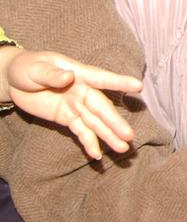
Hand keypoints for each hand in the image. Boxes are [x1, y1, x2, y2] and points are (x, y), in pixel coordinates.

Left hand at [3, 49, 141, 159]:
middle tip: (129, 135)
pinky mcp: (67, 118)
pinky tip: (97, 154)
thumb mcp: (36, 68)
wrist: (14, 80)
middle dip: (115, 122)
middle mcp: (82, 91)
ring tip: (123, 148)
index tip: (138, 86)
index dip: (119, 82)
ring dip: (109, 135)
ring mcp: (76, 106)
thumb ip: (52, 74)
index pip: (101, 78)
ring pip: (95, 123)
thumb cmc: (27, 67)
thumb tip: (69, 77)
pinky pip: (81, 132)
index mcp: (78, 74)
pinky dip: (90, 143)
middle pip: (101, 108)